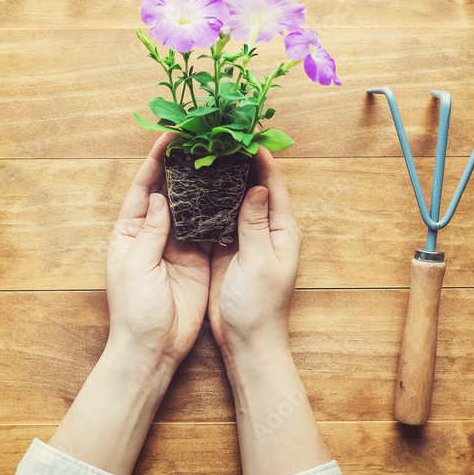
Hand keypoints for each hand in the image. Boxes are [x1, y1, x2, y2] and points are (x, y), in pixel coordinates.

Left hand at [106, 133, 211, 368]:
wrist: (154, 348)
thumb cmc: (135, 311)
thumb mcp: (136, 267)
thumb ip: (150, 232)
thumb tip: (160, 198)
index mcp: (129, 233)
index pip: (142, 188)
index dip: (155, 161)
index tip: (171, 136)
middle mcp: (153, 234)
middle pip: (170, 191)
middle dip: (183, 166)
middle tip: (203, 139)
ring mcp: (178, 246)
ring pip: (193, 207)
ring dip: (205, 185)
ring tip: (222, 157)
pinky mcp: (199, 259)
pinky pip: (210, 229)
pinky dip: (220, 211)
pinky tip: (234, 191)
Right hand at [208, 147, 301, 359]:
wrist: (246, 340)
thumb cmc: (258, 306)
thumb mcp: (259, 261)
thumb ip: (256, 224)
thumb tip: (256, 187)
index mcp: (281, 230)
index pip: (273, 184)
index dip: (259, 159)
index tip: (242, 134)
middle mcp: (265, 229)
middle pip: (252, 186)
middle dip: (237, 162)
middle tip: (216, 136)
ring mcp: (244, 238)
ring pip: (232, 199)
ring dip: (220, 179)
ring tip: (202, 153)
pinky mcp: (225, 248)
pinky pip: (216, 217)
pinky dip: (207, 201)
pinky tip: (191, 186)